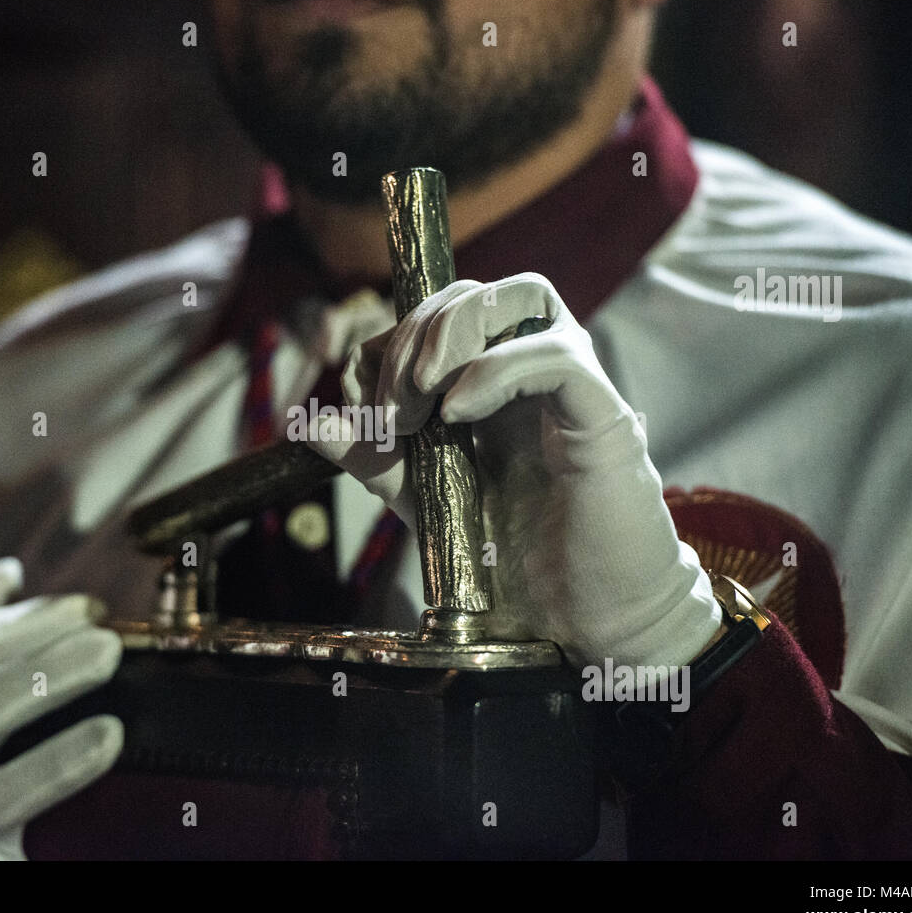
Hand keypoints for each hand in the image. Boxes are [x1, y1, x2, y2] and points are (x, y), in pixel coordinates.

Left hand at [309, 273, 720, 667]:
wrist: (574, 618)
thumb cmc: (511, 560)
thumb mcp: (423, 500)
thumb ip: (373, 458)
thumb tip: (309, 425)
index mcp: (490, 381)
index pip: (436, 313)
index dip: (387, 344)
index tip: (363, 410)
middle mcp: (533, 369)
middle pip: (469, 294)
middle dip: (410, 341)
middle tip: (388, 414)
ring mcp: (572, 384)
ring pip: (522, 294)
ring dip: (450, 335)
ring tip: (417, 401)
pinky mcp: (602, 413)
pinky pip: (553, 354)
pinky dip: (494, 371)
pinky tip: (457, 416)